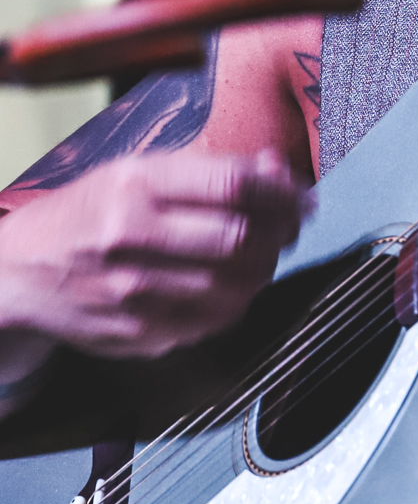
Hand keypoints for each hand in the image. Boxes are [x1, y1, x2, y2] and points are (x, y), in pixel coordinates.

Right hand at [0, 151, 304, 366]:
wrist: (20, 271)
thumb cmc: (92, 212)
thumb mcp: (139, 172)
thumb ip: (211, 170)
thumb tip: (279, 168)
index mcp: (136, 183)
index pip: (233, 184)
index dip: (283, 192)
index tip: (303, 198)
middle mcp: (131, 235)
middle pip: (240, 238)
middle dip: (279, 234)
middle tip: (287, 230)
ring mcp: (131, 291)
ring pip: (235, 287)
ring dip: (263, 271)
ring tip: (261, 256)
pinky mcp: (136, 334)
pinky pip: (212, 323)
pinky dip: (236, 304)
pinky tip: (231, 286)